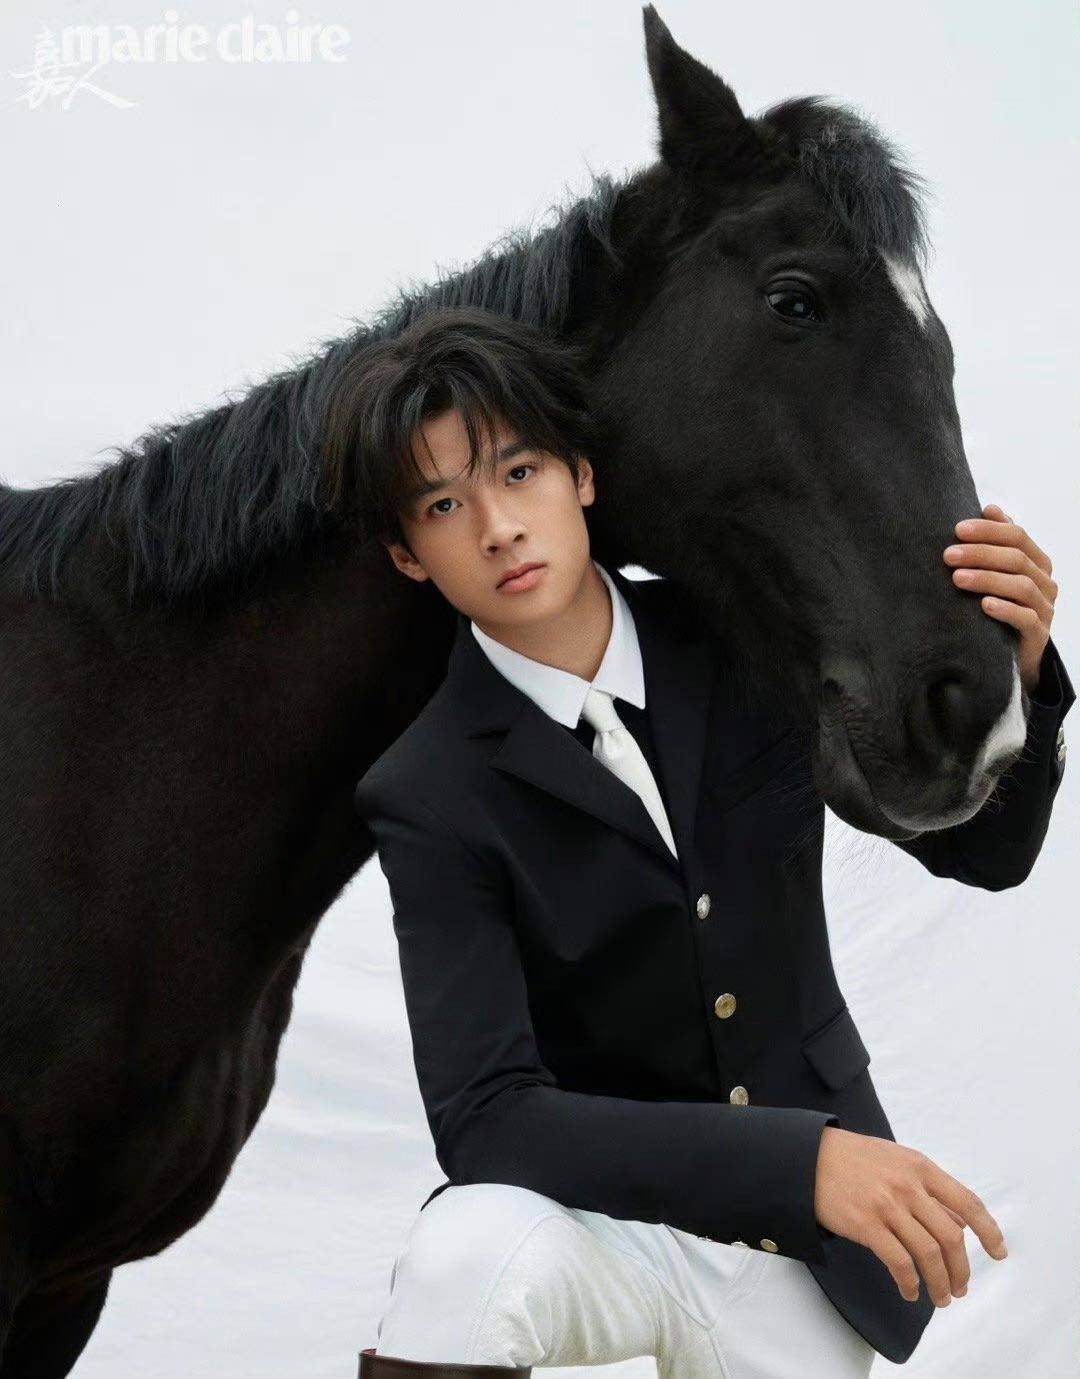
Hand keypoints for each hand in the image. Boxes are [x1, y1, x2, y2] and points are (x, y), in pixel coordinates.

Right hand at [814, 1126, 1007, 1305]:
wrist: (810, 1156)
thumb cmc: (856, 1159)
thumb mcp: (898, 1161)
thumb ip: (929, 1189)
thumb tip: (960, 1224)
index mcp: (920, 1168)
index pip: (968, 1202)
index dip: (989, 1231)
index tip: (999, 1253)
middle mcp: (908, 1186)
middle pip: (950, 1237)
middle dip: (961, 1270)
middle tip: (961, 1288)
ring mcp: (886, 1205)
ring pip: (928, 1254)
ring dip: (940, 1283)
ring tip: (941, 1297)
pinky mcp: (865, 1224)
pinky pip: (898, 1262)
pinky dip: (910, 1282)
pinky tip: (910, 1291)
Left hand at [943, 503, 1056, 694]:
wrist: (1011, 655)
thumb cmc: (998, 606)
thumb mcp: (996, 573)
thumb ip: (996, 543)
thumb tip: (989, 507)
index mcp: (1036, 562)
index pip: (1018, 536)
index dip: (989, 530)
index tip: (958, 529)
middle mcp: (1045, 582)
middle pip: (1016, 558)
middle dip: (980, 553)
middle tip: (948, 555)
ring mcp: (1045, 608)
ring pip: (1021, 586)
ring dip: (987, 579)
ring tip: (957, 579)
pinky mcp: (1039, 634)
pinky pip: (1026, 618)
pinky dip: (1005, 609)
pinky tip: (983, 605)